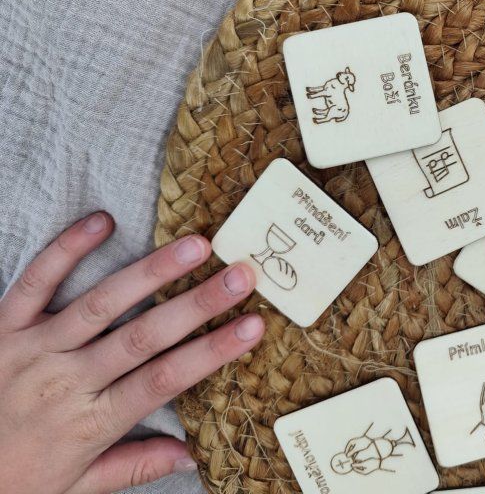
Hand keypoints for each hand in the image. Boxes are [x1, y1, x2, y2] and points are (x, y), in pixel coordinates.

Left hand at [0, 212, 264, 493]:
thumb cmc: (13, 481)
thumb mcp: (75, 488)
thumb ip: (134, 467)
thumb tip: (192, 456)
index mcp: (89, 422)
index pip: (163, 382)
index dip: (211, 353)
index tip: (254, 327)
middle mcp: (65, 382)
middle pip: (142, 338)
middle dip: (197, 304)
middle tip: (241, 273)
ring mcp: (33, 350)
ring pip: (100, 304)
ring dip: (151, 272)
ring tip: (196, 244)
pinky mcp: (2, 326)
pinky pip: (35, 282)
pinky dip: (66, 249)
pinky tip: (103, 222)